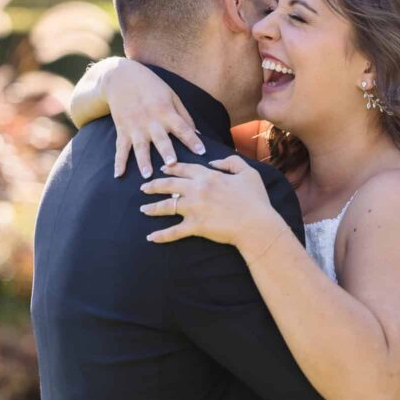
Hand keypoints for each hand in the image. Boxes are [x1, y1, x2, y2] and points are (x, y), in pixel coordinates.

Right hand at [100, 59, 205, 177]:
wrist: (121, 77)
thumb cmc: (151, 87)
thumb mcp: (171, 96)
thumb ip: (184, 116)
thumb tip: (199, 134)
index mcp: (166, 112)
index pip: (182, 127)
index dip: (192, 140)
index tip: (202, 152)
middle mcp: (151, 121)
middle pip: (161, 139)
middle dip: (166, 152)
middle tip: (172, 165)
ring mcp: (135, 126)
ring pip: (140, 147)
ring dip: (143, 161)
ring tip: (147, 175)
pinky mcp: (122, 130)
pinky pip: (120, 148)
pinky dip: (118, 162)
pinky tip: (117, 175)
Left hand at [139, 156, 284, 255]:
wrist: (256, 224)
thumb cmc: (255, 200)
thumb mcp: (248, 173)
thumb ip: (231, 162)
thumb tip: (213, 162)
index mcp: (208, 176)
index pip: (184, 169)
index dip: (171, 168)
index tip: (162, 169)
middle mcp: (197, 189)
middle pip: (169, 185)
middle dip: (154, 185)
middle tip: (143, 188)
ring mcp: (194, 208)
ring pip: (166, 206)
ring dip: (152, 208)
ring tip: (142, 209)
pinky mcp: (195, 226)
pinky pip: (173, 231)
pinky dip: (161, 235)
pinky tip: (151, 237)